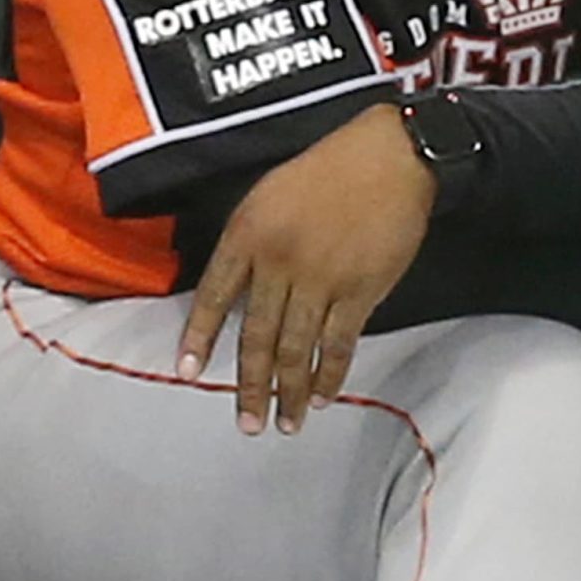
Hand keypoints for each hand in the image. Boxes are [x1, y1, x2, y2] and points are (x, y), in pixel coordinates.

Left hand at [176, 103, 434, 433]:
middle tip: (247, 421)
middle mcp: (279, 261)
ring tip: (287, 422)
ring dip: (290, 391)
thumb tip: (241, 294)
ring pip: (296, 349)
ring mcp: (320, 280)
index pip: (213, 295)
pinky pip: (338, 344)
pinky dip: (331, 374)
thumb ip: (252, 243)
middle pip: (256, 337)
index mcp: (248, 233)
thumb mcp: (269, 194)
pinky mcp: (360, 291)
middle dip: (250, 386)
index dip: (199, 337)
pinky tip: (325, 394)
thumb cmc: (331, 169)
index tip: (188, 371)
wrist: (392, 158)